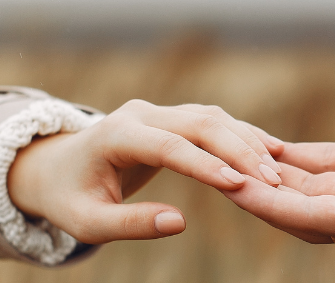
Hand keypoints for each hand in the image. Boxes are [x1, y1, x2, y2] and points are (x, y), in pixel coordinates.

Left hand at [7, 100, 283, 243]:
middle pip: (200, 124)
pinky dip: (242, 136)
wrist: (56, 167)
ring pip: (212, 118)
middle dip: (239, 151)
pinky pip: (213, 122)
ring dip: (247, 143)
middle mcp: (140, 113)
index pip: (168, 146)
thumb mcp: (89, 222)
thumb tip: (179, 222)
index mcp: (116, 134)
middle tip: (272, 181)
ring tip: (277, 172)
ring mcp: (158, 111)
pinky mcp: (172, 117)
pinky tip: (271, 152)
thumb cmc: (70, 199)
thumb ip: (130, 224)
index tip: (239, 185)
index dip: (206, 165)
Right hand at [222, 7, 334, 242]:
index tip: (247, 142)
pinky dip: (278, 208)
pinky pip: (320, 219)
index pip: (326, 163)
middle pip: (309, 191)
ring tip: (215, 178)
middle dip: (264, 180)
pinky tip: (239, 189)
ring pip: (306, 211)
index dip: (286, 155)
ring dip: (261, 196)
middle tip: (215, 165)